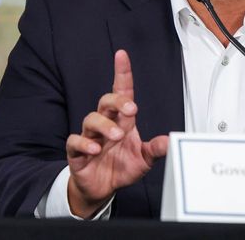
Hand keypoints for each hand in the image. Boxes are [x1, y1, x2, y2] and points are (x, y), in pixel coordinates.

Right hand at [65, 49, 168, 217]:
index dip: (121, 73)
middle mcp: (105, 125)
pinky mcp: (77, 152)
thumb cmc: (120, 167)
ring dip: (104, 125)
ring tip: (117, 136)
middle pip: (105, 102)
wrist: (101, 188)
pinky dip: (84, 143)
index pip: (121, 92)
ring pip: (90, 119)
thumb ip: (155, 149)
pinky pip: (75, 141)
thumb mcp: (143, 159)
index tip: (122, 55)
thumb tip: (169, 141)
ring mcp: (90, 137)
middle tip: (131, 109)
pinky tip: (95, 149)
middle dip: (117, 101)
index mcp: (121, 121)